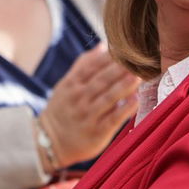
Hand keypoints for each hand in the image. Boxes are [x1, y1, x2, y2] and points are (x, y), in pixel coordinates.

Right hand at [39, 45, 137, 166]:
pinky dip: (125, 110)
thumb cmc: (62, 110)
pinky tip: (135, 100)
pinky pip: (113, 119)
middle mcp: (79, 99)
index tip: (124, 48)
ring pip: (108, 98)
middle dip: (119, 69)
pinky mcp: (98, 132)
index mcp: (72, 85)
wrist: (51, 142)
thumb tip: (102, 45)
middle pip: (102, 80)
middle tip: (137, 59)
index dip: (108, 57)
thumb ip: (83, 65)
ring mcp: (88, 116)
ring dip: (124, 87)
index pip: (91, 66)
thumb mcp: (65, 85)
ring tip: (138, 76)